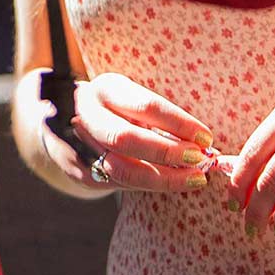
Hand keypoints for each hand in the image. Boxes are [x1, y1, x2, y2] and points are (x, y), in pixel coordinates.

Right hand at [41, 72, 215, 193]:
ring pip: (122, 168)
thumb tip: (204, 143)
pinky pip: (120, 184)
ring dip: (163, 178)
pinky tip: (173, 183)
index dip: (178, 123)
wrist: (69, 124)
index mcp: (106, 88)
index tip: (205, 138)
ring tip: (193, 178)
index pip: (144, 105)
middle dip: (167, 153)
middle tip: (199, 160)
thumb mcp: (133, 101)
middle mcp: (88, 113)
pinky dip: (151, 185)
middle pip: (125, 138)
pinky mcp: (81, 171)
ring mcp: (79, 144)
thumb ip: (161, 121)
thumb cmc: (117, 110)